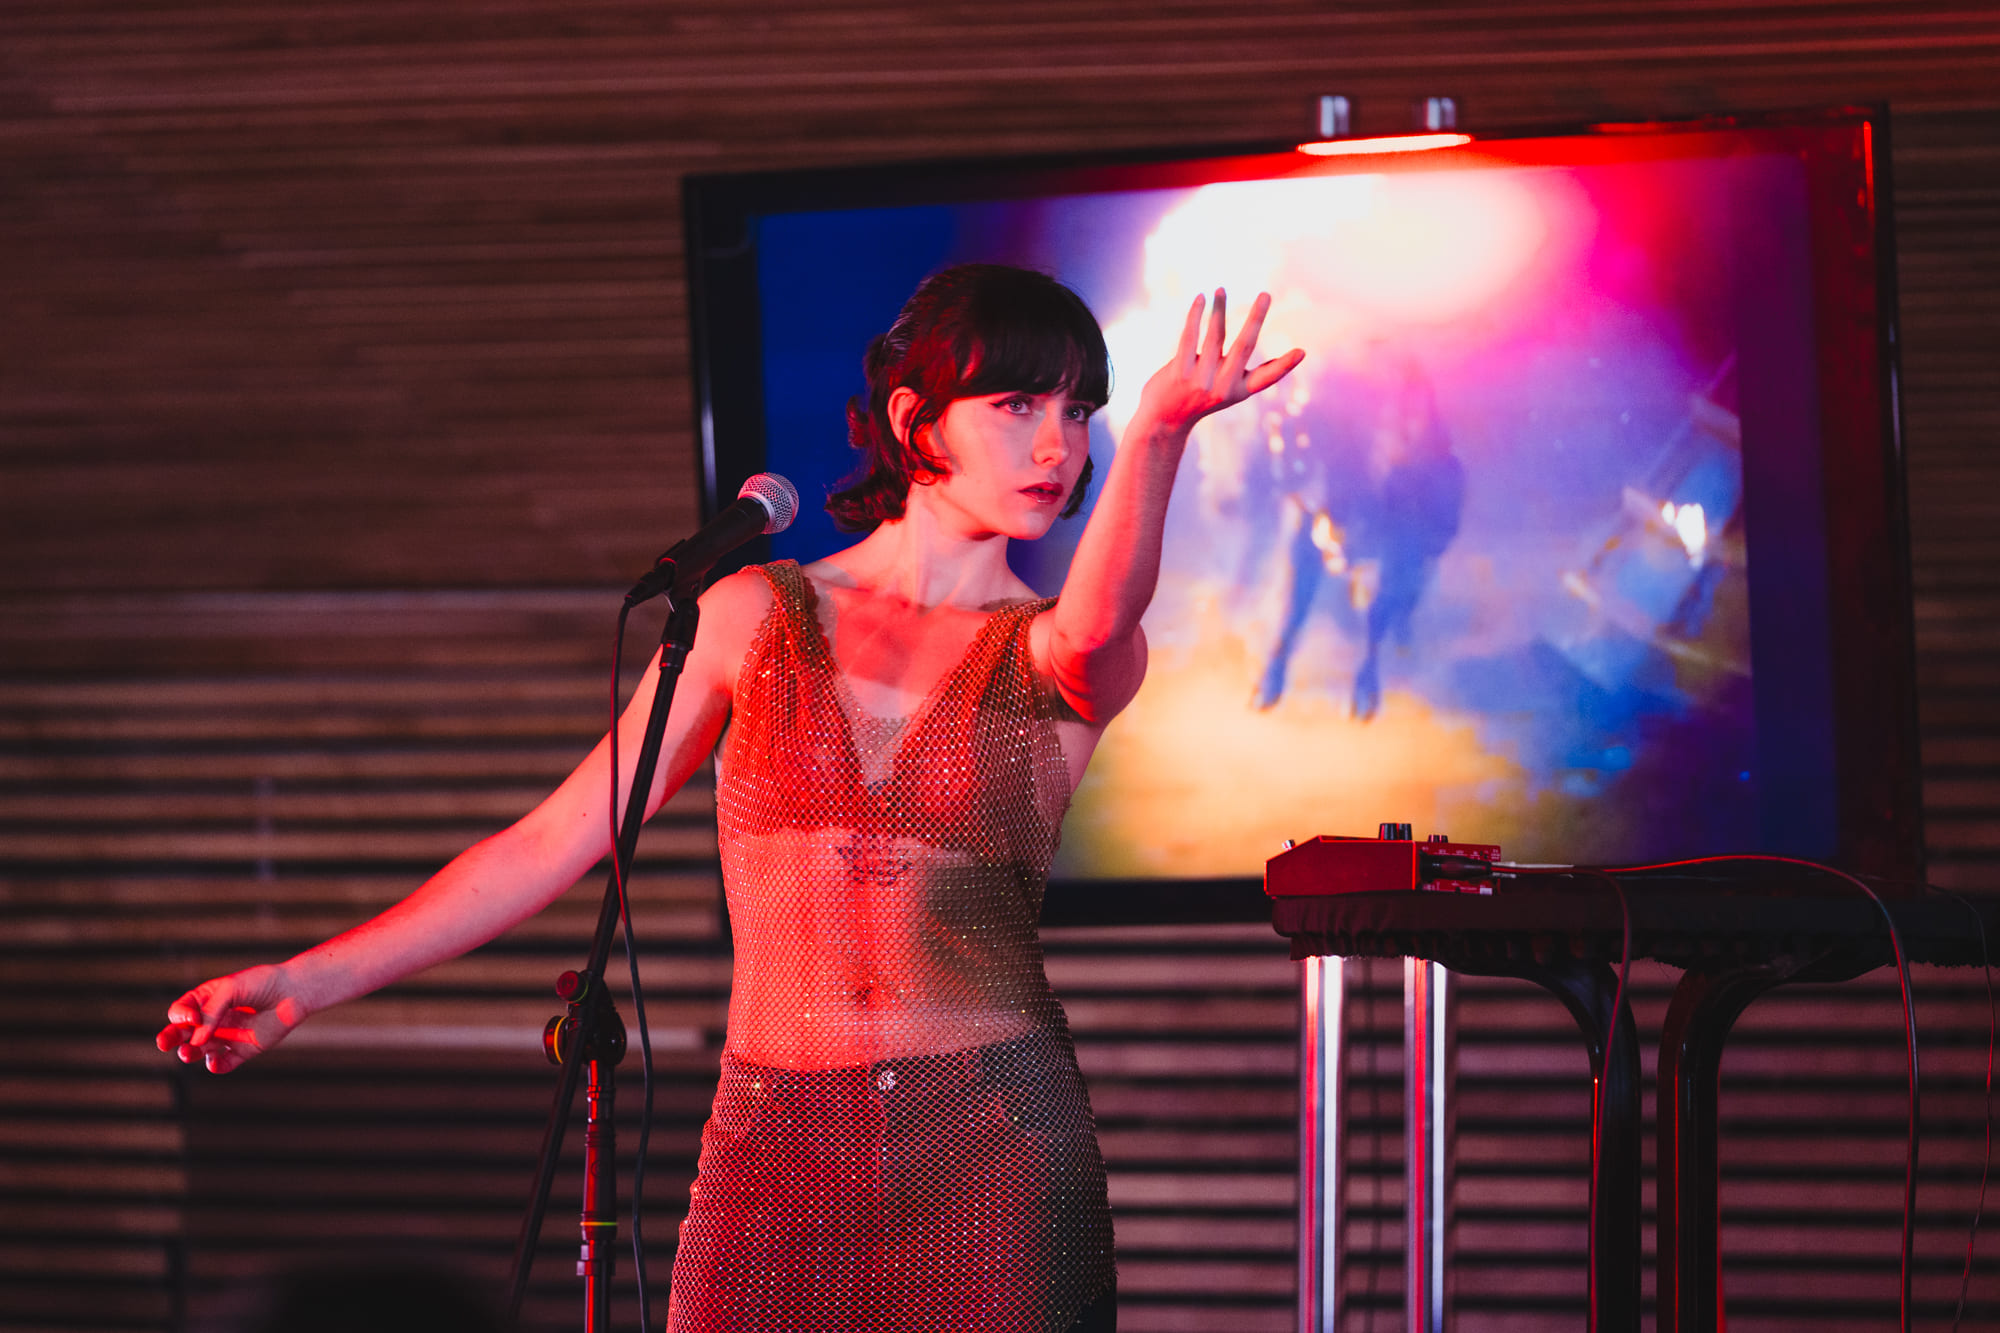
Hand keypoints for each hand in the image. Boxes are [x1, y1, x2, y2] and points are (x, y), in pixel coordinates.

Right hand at [157, 965, 308, 1073]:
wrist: (294, 992)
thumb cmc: (262, 983)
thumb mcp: (231, 989)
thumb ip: (211, 1012)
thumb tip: (196, 1040)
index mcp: (207, 1000)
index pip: (181, 1011)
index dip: (180, 1016)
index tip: (193, 1017)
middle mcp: (214, 1020)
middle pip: (183, 1033)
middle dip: (171, 1038)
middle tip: (164, 1043)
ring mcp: (227, 1035)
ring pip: (200, 1050)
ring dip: (190, 1053)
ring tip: (187, 1053)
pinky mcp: (243, 1050)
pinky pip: (224, 1063)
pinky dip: (216, 1066)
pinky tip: (214, 1063)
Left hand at [1135, 289, 1303, 435]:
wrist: (1163, 421)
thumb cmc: (1198, 399)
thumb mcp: (1224, 391)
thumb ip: (1241, 372)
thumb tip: (1267, 351)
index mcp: (1239, 391)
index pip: (1267, 378)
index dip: (1285, 365)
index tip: (1301, 352)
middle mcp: (1223, 386)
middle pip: (1244, 346)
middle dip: (1256, 318)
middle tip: (1266, 294)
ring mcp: (1200, 380)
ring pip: (1215, 336)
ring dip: (1219, 308)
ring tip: (1221, 289)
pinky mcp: (1179, 372)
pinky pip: (1189, 336)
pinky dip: (1196, 315)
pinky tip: (1201, 298)